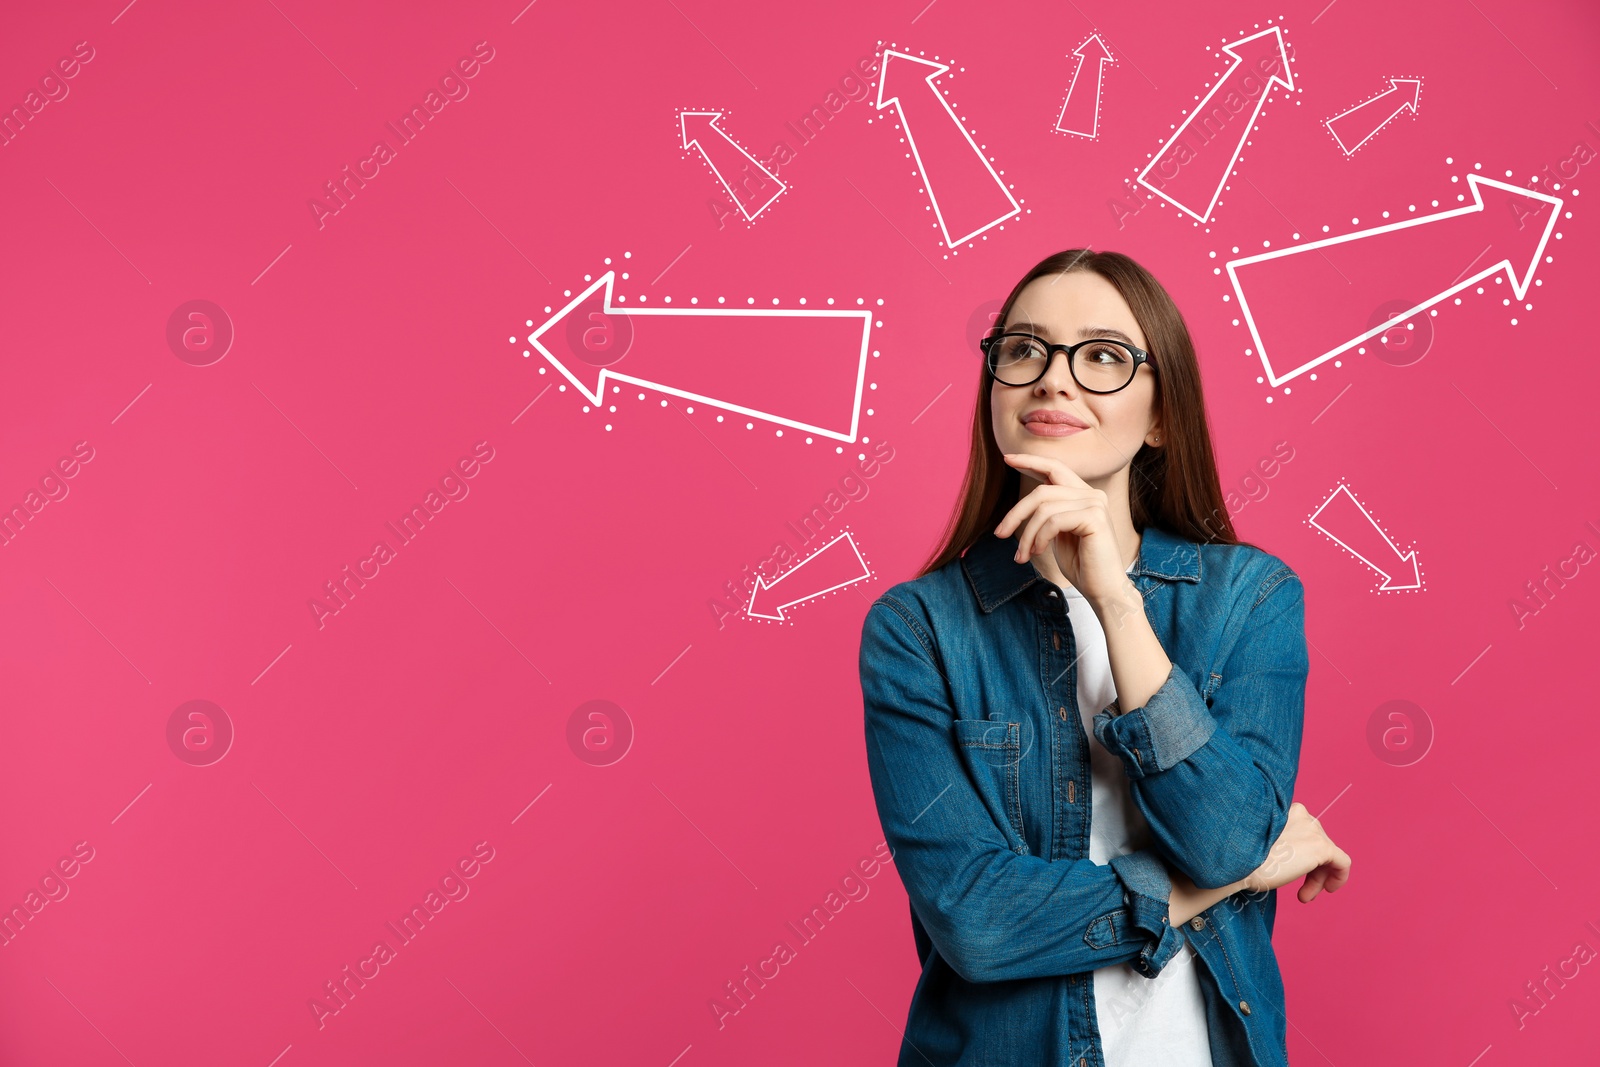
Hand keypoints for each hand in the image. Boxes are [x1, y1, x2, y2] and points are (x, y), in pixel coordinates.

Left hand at [993, 452, 1127, 607]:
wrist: (1103, 590)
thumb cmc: (1080, 565)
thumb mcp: (1058, 534)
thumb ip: (1048, 514)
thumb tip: (1024, 503)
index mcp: (1083, 494)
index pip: (1054, 468)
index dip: (1030, 461)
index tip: (1007, 459)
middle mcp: (1092, 494)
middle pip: (1042, 490)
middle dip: (1016, 513)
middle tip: (999, 534)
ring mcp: (1096, 503)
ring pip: (1044, 508)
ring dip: (1026, 534)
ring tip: (1023, 556)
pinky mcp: (1095, 517)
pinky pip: (1054, 521)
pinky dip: (1039, 537)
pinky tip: (1038, 552)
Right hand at [1243, 802, 1352, 902]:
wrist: (1238, 861)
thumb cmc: (1240, 856)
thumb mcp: (1258, 841)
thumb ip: (1278, 841)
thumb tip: (1289, 857)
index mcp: (1283, 809)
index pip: (1303, 831)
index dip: (1300, 855)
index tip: (1291, 872)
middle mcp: (1300, 813)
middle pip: (1315, 843)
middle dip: (1310, 869)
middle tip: (1300, 891)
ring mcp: (1312, 829)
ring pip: (1326, 854)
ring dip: (1317, 877)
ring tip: (1304, 896)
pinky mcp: (1321, 847)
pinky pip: (1342, 862)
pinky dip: (1339, 876)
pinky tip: (1328, 889)